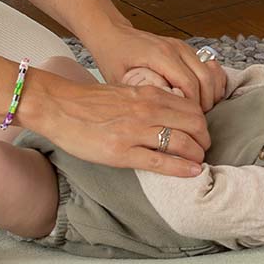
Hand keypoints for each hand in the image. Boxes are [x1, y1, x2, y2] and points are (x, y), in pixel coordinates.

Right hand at [36, 76, 210, 177]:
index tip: (201, 133)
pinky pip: (160, 162)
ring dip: (196, 154)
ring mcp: (135, 132)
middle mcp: (147, 110)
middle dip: (204, 139)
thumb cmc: (91, 101)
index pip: (192, 108)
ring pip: (182, 143)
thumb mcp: (127, 91)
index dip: (202, 123)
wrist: (59, 106)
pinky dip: (181, 168)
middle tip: (203, 149)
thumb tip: (173, 109)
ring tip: (198, 162)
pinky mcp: (122, 153)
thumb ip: (150, 99)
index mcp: (149, 94)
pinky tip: (192, 172)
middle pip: (194, 124)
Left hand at [88, 26, 227, 110]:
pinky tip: (205, 96)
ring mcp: (183, 46)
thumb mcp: (120, 80)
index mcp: (160, 55)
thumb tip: (159, 116)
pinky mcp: (186, 48)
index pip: (189, 84)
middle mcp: (176, 48)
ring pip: (211, 72)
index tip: (187, 124)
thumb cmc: (113, 57)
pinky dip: (213, 81)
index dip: (192, 107)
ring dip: (211, 93)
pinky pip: (210, 65)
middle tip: (197, 122)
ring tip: (201, 111)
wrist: (113, 34)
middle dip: (205, 103)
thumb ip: (140, 96)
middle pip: (205, 79)